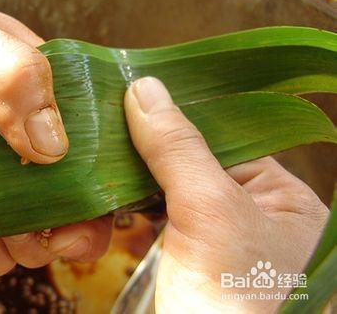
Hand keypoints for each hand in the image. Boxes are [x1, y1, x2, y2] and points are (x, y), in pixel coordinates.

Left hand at [0, 0, 111, 275]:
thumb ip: (9, 73)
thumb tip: (51, 143)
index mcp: (29, 76)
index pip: (84, 120)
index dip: (99, 159)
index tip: (100, 193)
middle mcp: (15, 120)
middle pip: (66, 172)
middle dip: (76, 211)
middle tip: (67, 237)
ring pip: (33, 206)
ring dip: (39, 236)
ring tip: (27, 245)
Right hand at [124, 77, 328, 312]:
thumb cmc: (234, 300)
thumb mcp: (211, 211)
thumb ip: (180, 149)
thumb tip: (145, 89)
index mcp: (282, 198)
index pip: (223, 139)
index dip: (177, 121)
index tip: (130, 103)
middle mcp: (252, 216)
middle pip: (191, 164)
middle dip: (147, 153)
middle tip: (104, 130)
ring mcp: (215, 241)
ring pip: (167, 191)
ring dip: (132, 180)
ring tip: (99, 160)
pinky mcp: (184, 261)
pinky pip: (154, 219)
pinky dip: (129, 207)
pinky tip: (106, 197)